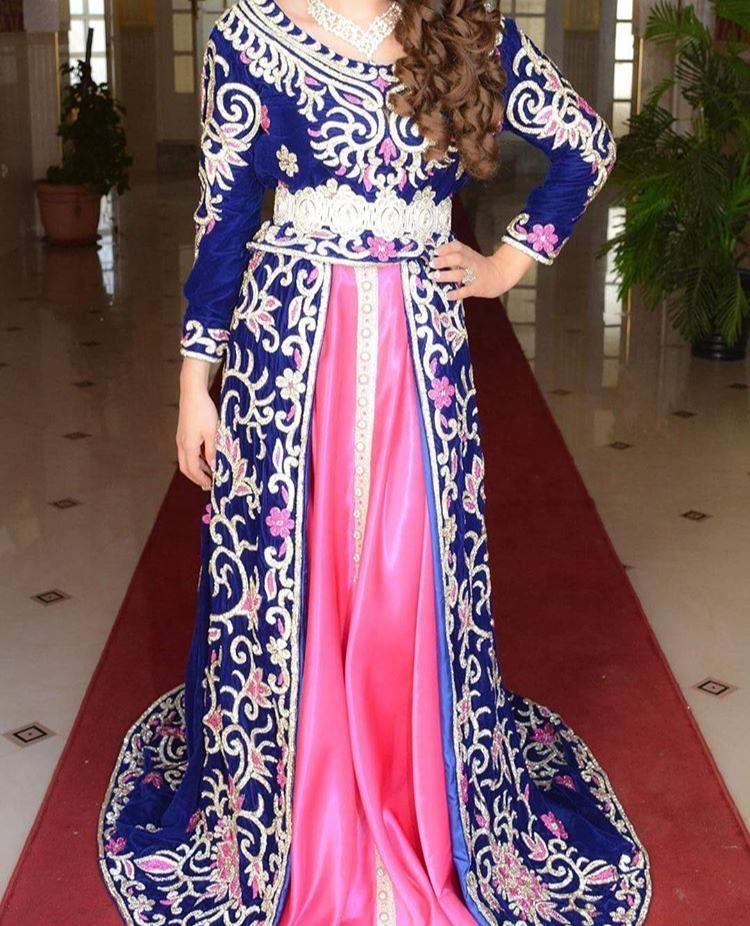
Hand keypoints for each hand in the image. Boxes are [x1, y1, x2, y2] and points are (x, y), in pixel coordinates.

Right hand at [177, 358, 217, 490]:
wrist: (192, 393)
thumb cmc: (203, 411)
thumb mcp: (212, 432)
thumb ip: (213, 451)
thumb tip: (215, 467)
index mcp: (188, 446)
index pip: (193, 470)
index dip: (202, 479)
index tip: (211, 485)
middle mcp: (181, 444)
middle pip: (186, 467)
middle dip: (196, 477)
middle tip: (208, 484)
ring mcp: (181, 439)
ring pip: (186, 460)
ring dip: (197, 468)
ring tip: (209, 473)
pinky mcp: (183, 433)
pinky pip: (187, 452)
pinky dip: (195, 459)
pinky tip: (206, 457)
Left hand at [430, 241, 535, 301]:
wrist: (499, 274)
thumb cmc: (478, 266)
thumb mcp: (468, 256)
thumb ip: (454, 256)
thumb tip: (433, 258)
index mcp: (468, 253)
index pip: (457, 246)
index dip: (446, 248)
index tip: (435, 251)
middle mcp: (471, 263)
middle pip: (458, 258)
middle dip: (444, 260)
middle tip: (432, 264)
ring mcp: (474, 275)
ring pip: (460, 274)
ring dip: (446, 276)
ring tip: (435, 277)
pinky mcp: (477, 288)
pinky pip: (466, 291)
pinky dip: (456, 293)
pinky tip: (447, 295)